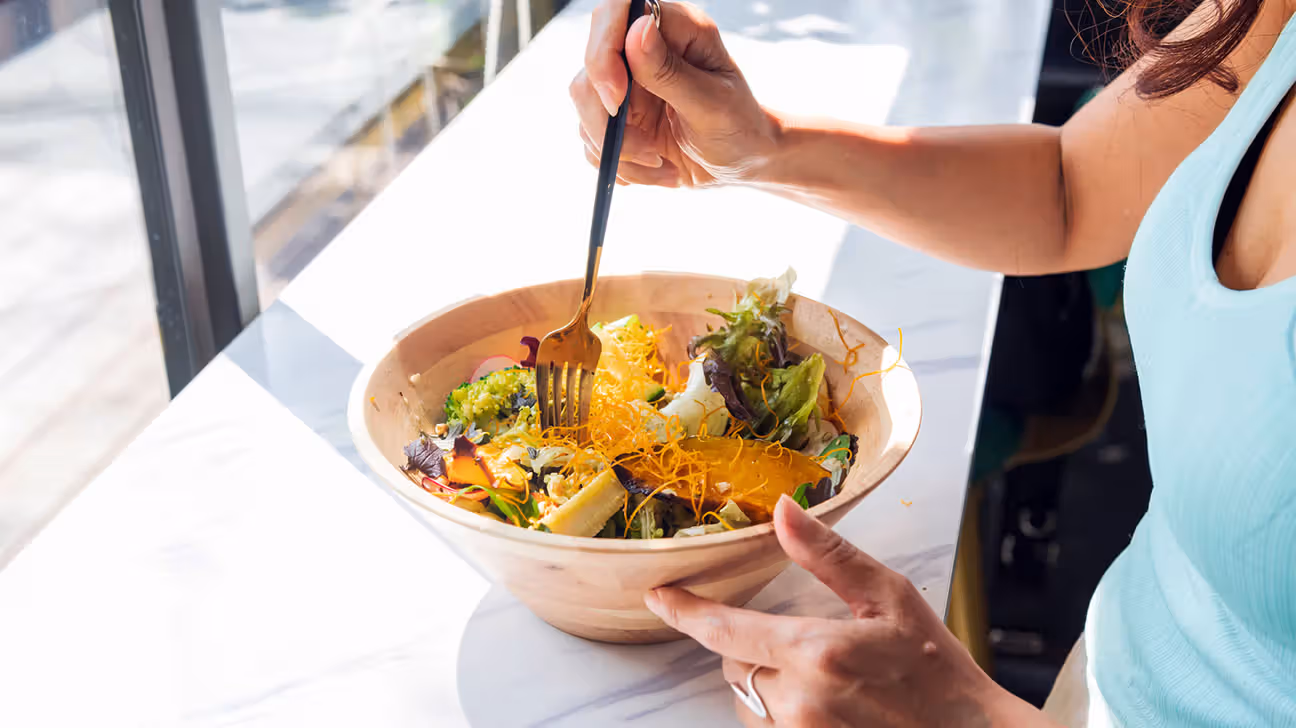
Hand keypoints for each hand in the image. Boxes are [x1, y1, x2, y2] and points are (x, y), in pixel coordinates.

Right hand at [570, 0, 780, 187]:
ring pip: (587, 107)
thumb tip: (637, 30)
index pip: (616, 12)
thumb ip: (670, 71)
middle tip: (647, 150)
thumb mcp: (712, 104)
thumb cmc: (740, 128)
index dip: (604, 50)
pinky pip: (593, 139)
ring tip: (662, 165)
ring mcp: (627, 82)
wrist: (741, 164)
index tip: (617, 98)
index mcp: (675, 29)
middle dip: (607, 117)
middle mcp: (644, 49)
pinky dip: (621, 165)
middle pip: (591, 65)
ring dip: (619, 150)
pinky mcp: (618, 116)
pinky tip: (658, 170)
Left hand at [644, 496, 1054, 726]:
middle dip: (753, 648)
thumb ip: (828, 556)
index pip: (725, 630)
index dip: (685, 611)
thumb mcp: (889, 597)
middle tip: (804, 641)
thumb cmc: (935, 669)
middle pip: (735, 666)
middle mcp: (799, 701)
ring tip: (824, 677)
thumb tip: (783, 511)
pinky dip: (784, 711)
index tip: (658, 595)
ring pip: (750, 700)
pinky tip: (826, 702)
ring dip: (767, 682)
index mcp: (816, 653)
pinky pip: (770, 726)